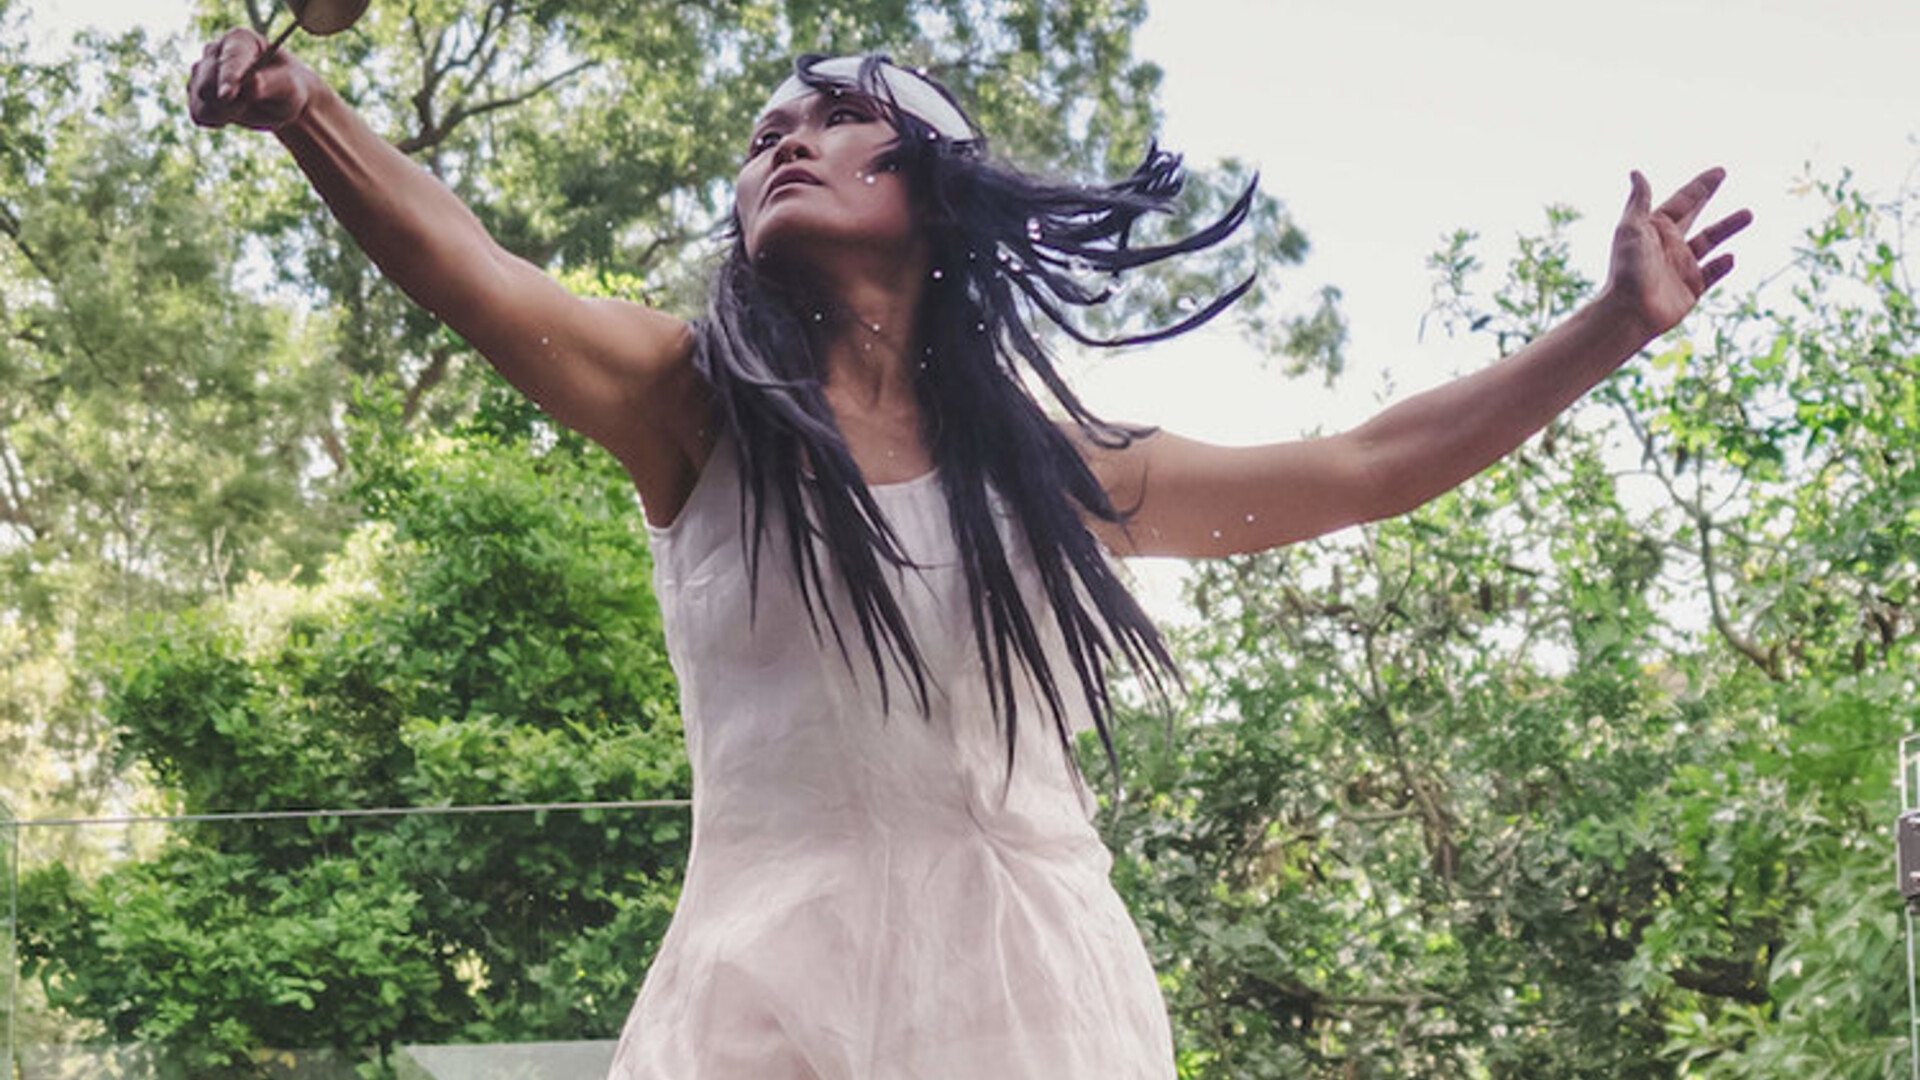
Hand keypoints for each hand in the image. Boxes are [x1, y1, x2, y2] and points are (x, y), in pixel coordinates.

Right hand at [187, 28, 314, 131]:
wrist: (279, 101)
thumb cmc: (287, 88)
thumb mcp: (288, 87)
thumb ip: (271, 84)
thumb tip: (252, 83)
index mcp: (240, 39)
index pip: (231, 58)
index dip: (228, 77)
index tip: (227, 96)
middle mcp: (215, 50)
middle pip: (206, 82)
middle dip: (227, 102)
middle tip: (247, 106)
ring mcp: (202, 70)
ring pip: (200, 100)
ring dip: (223, 113)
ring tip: (244, 108)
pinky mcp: (196, 91)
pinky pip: (198, 113)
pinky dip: (216, 120)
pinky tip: (232, 114)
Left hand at [1602, 167, 1752, 339]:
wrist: (1629, 312)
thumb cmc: (1627, 269)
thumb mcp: (1631, 230)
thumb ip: (1639, 201)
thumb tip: (1636, 172)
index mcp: (1655, 229)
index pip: (1682, 201)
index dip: (1699, 186)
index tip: (1719, 171)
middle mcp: (1668, 245)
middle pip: (1694, 215)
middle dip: (1707, 196)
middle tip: (1724, 176)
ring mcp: (1681, 267)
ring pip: (1709, 241)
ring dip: (1727, 227)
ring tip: (1748, 214)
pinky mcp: (1690, 289)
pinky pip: (1711, 274)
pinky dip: (1722, 265)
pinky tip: (1731, 257)